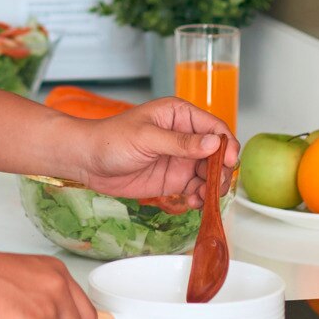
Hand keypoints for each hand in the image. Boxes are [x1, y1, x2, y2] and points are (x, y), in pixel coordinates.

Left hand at [66, 97, 234, 204]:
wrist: (88, 161)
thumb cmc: (111, 139)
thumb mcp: (147, 138)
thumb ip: (180, 142)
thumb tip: (213, 143)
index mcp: (179, 115)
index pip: (214, 127)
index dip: (226, 144)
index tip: (229, 161)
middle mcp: (184, 136)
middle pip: (217, 153)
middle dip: (221, 170)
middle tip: (215, 185)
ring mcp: (180, 159)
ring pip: (210, 173)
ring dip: (213, 186)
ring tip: (205, 197)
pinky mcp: (174, 179)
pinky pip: (197, 188)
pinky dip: (201, 197)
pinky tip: (196, 203)